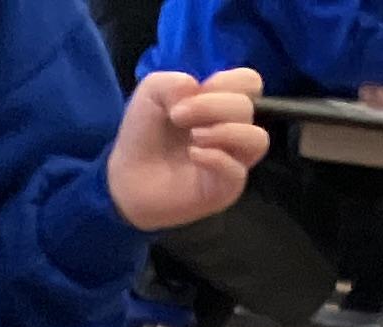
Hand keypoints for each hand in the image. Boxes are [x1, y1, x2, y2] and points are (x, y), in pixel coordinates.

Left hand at [109, 66, 266, 230]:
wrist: (125, 176)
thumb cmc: (144, 133)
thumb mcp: (152, 92)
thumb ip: (174, 81)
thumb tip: (196, 88)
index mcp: (222, 104)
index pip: (250, 83)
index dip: (226, 82)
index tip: (195, 92)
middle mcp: (233, 131)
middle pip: (248, 108)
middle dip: (212, 106)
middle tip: (178, 116)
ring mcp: (233, 161)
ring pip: (257, 140)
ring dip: (225, 132)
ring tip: (194, 137)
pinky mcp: (225, 189)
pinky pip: (237, 171)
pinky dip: (215, 158)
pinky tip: (193, 156)